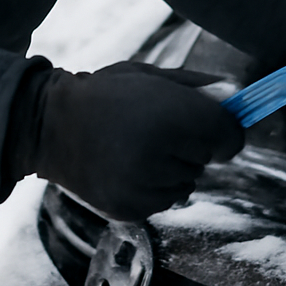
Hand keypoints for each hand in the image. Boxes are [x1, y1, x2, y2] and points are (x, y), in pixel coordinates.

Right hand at [31, 62, 243, 220]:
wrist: (50, 126)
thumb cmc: (107, 94)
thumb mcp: (151, 76)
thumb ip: (197, 87)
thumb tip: (235, 95)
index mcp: (170, 117)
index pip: (229, 138)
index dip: (225, 130)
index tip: (213, 125)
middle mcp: (159, 156)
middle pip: (207, 159)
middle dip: (192, 145)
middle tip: (156, 128)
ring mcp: (142, 187)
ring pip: (187, 183)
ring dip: (174, 169)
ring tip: (138, 148)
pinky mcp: (128, 209)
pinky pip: (163, 201)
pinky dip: (153, 187)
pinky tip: (127, 167)